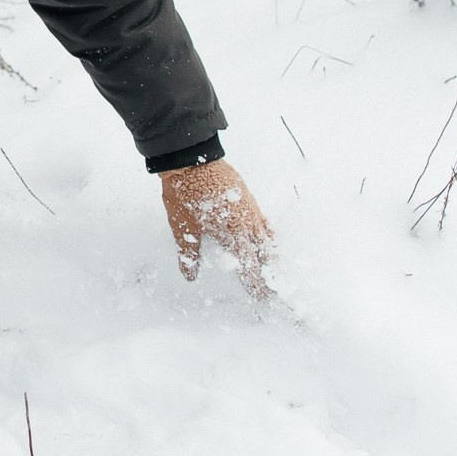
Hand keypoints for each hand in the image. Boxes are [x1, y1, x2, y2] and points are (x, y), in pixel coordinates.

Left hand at [161, 160, 273, 297]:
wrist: (191, 159)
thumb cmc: (184, 192)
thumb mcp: (183, 226)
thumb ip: (189, 253)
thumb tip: (190, 276)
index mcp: (232, 232)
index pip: (248, 264)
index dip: (255, 282)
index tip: (261, 296)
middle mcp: (247, 222)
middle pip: (264, 253)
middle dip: (268, 273)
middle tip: (272, 290)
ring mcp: (250, 208)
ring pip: (267, 237)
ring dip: (270, 255)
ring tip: (273, 270)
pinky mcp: (248, 198)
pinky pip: (263, 221)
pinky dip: (267, 235)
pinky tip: (267, 239)